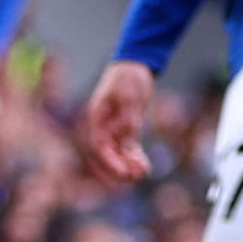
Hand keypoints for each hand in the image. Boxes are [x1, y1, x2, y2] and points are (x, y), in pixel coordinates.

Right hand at [79, 59, 158, 184]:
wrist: (135, 64)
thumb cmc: (128, 76)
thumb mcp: (129, 95)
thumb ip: (128, 116)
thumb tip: (128, 136)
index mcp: (98, 116)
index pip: (99, 144)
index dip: (109, 160)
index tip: (122, 172)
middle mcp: (103, 124)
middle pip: (107, 152)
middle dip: (119, 166)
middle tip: (135, 176)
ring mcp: (115, 126)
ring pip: (119, 151)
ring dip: (129, 163)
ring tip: (143, 173)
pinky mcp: (127, 126)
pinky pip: (128, 146)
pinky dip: (135, 156)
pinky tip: (144, 166)